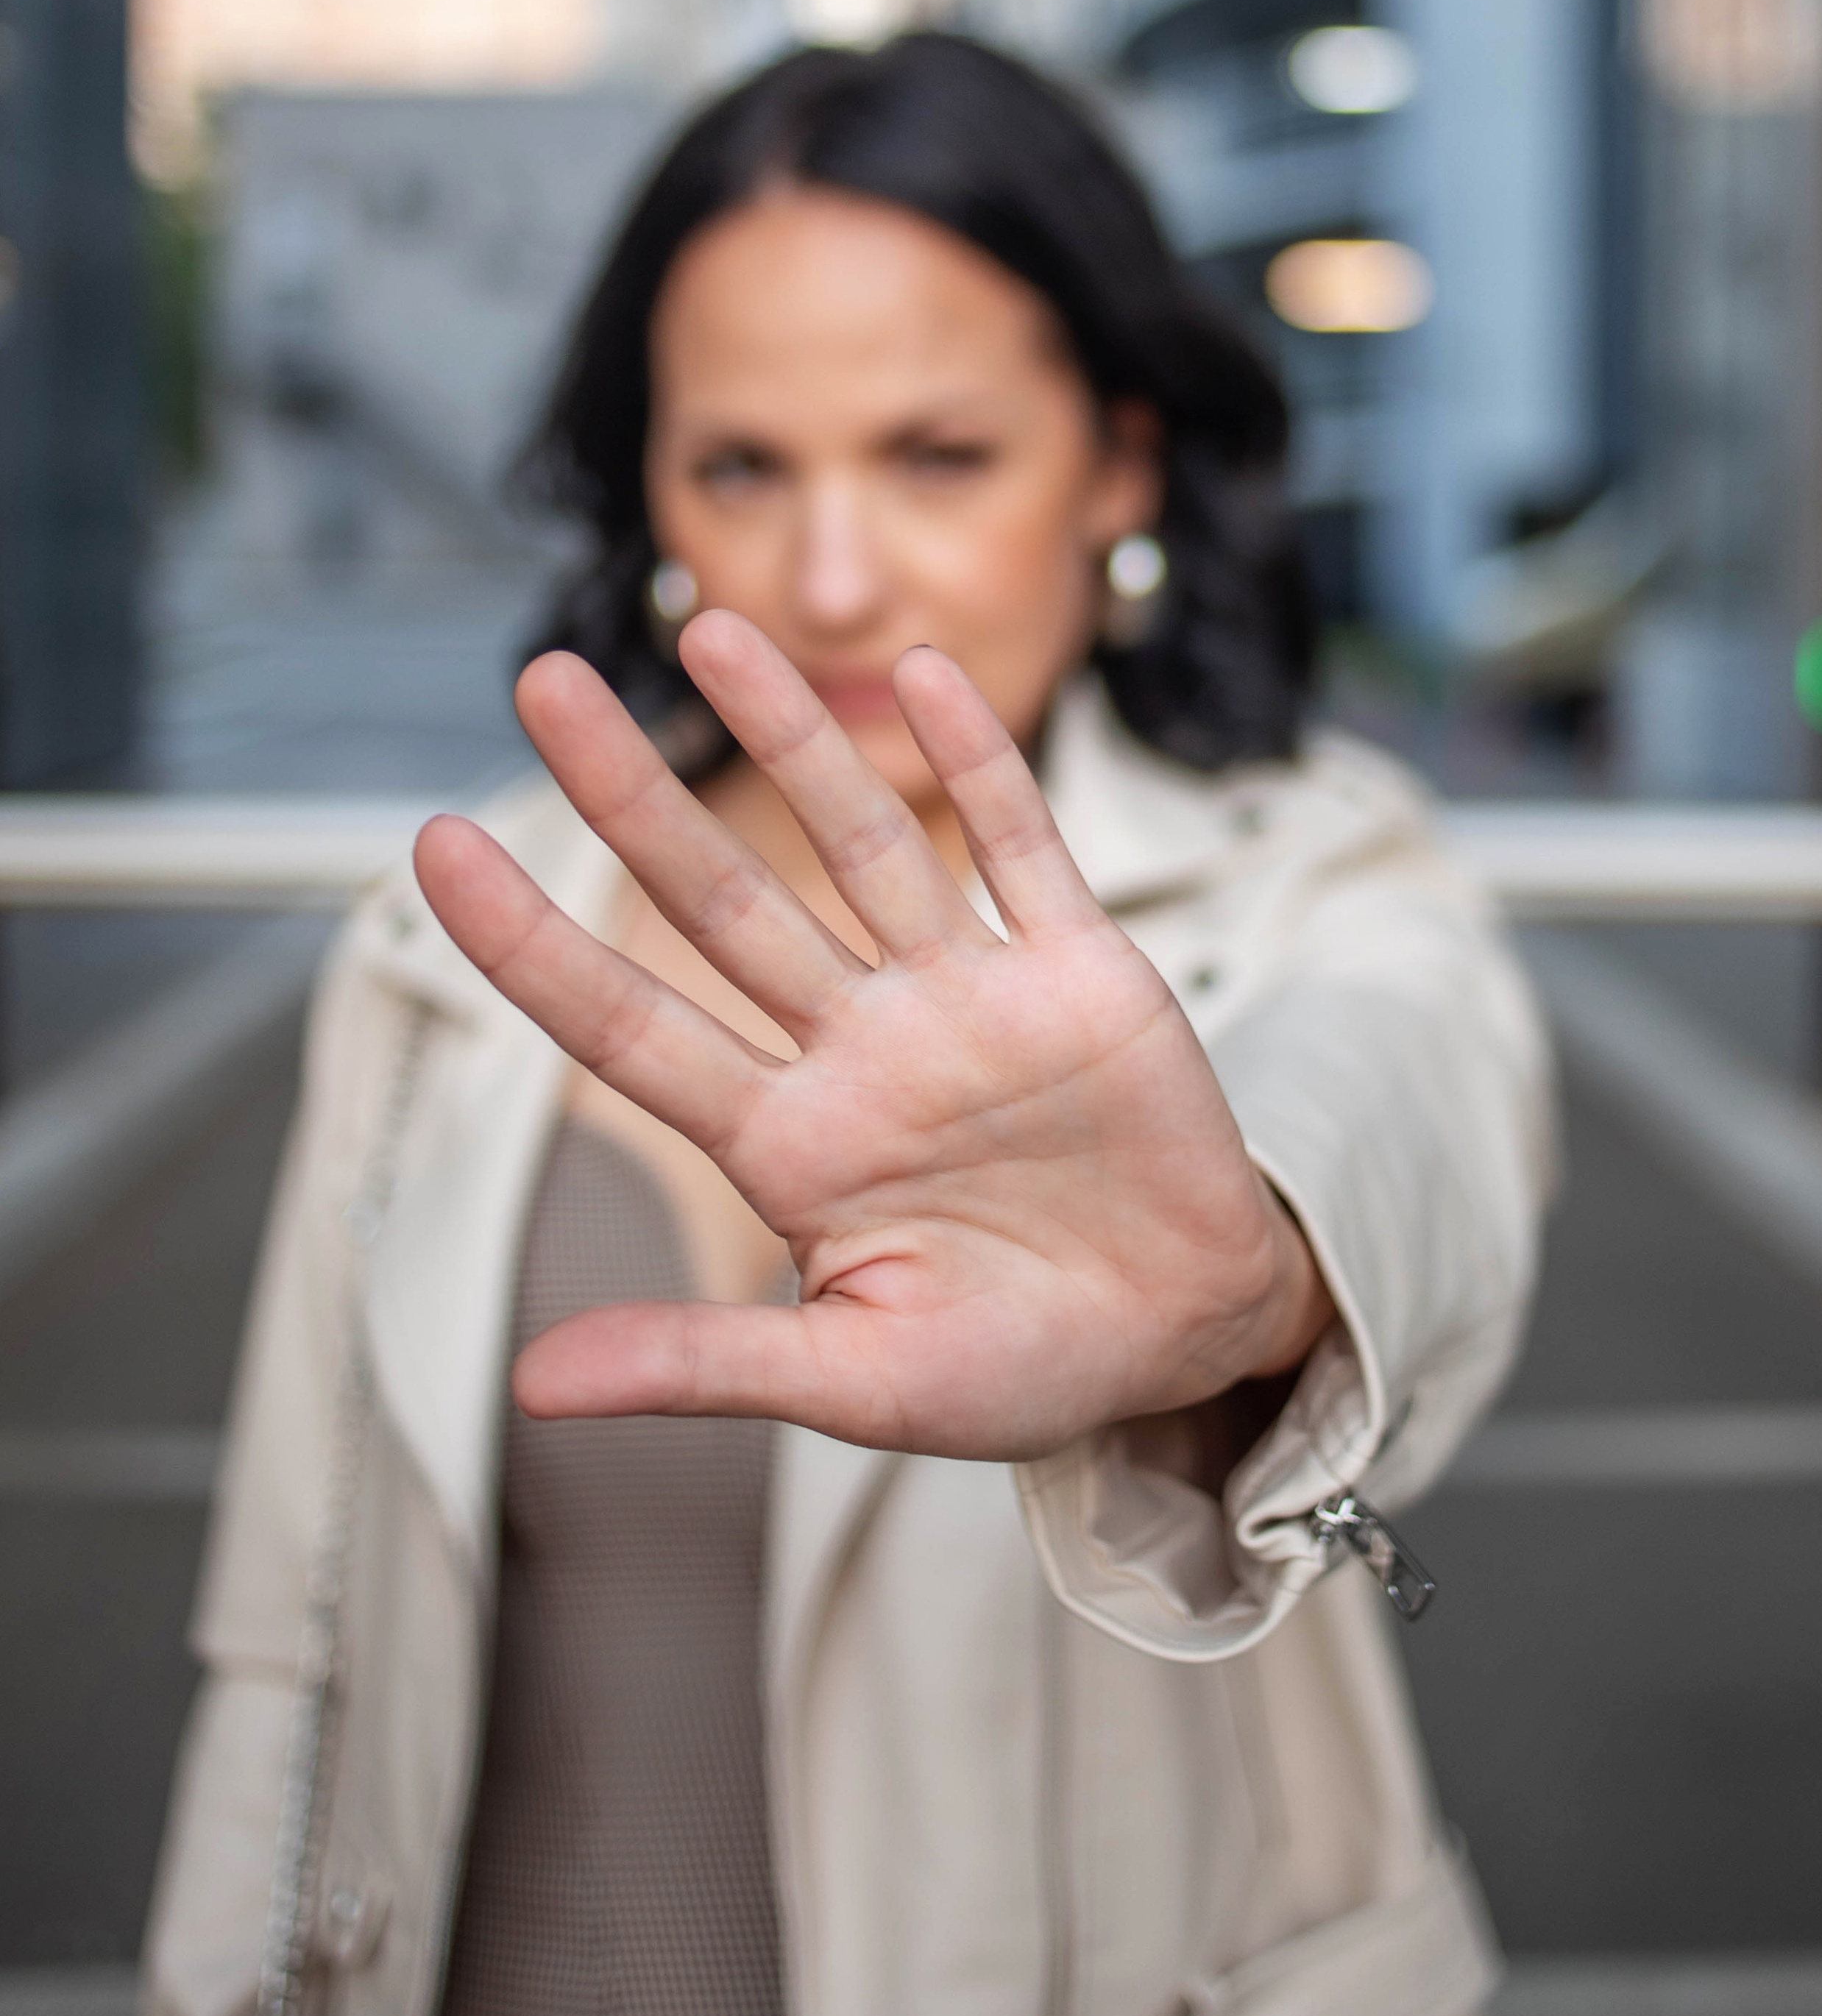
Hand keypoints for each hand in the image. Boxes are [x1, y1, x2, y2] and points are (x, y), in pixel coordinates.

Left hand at [413, 614, 1331, 1458]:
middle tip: (542, 681)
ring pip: (862, 842)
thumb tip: (531, 1386)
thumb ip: (707, 1361)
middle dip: (634, 795)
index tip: (435, 852)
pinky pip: (1023, 847)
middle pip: (725, 901)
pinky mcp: (1079, 971)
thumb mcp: (861, 1382)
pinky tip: (920, 678)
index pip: (633, 1029)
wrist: (1192, 1338)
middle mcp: (863, 1050)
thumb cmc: (1020, 1367)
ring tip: (711, 629)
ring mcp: (968, 998)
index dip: (536, 945)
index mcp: (793, 1145)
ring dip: (792, 738)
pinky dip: (979, 761)